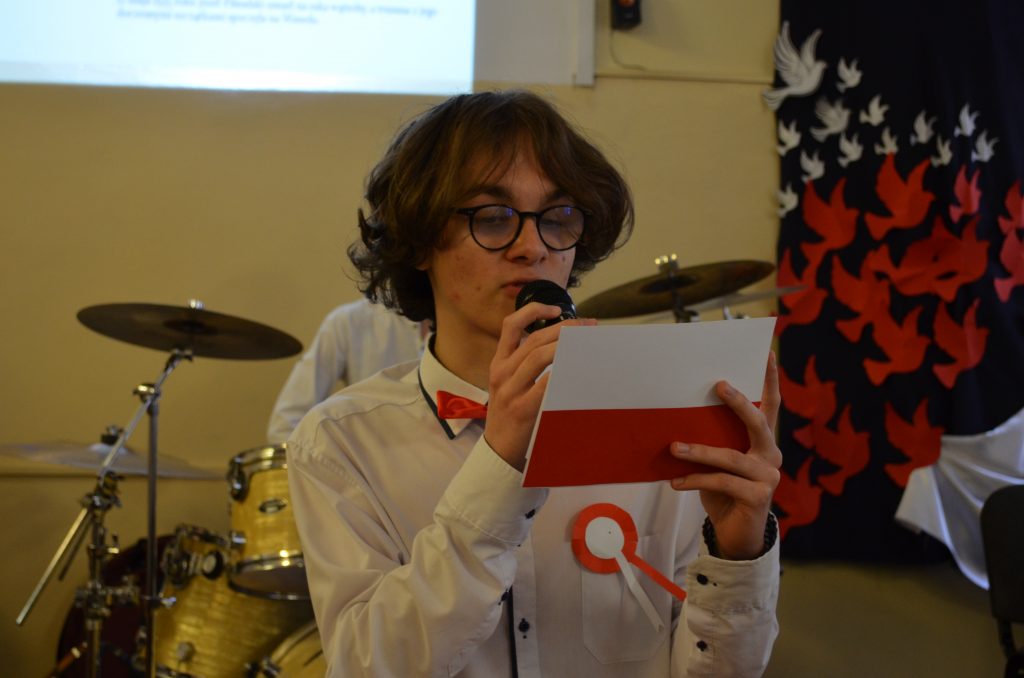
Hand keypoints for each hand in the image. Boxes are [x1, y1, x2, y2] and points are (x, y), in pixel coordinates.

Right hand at [484, 304, 595, 470]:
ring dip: (565, 346)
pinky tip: (577, 368)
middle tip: (587, 325)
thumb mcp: (508, 384)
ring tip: (586, 342)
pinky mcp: (522, 409)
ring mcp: (510, 391)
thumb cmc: (509, 414)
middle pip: (533, 339)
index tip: (556, 309)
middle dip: (564, 328)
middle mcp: (501, 373)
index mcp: (498, 364)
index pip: (510, 326)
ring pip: (538, 357)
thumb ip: (524, 365)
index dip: (533, 311)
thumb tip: (560, 344)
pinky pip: (544, 385)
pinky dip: (561, 373)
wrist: (498, 450)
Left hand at [669, 352, 781, 559]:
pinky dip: (696, 479)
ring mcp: (768, 477)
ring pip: (731, 456)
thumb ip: (712, 440)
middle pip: (758, 422)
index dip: (770, 380)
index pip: (770, 405)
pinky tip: (675, 482)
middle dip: (738, 402)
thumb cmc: (723, 492)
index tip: (767, 353)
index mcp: (762, 441)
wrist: (735, 535)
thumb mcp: (717, 462)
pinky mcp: (759, 497)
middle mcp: (771, 455)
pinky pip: (723, 482)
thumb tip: (679, 419)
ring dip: (700, 451)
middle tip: (718, 385)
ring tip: (674, 447)